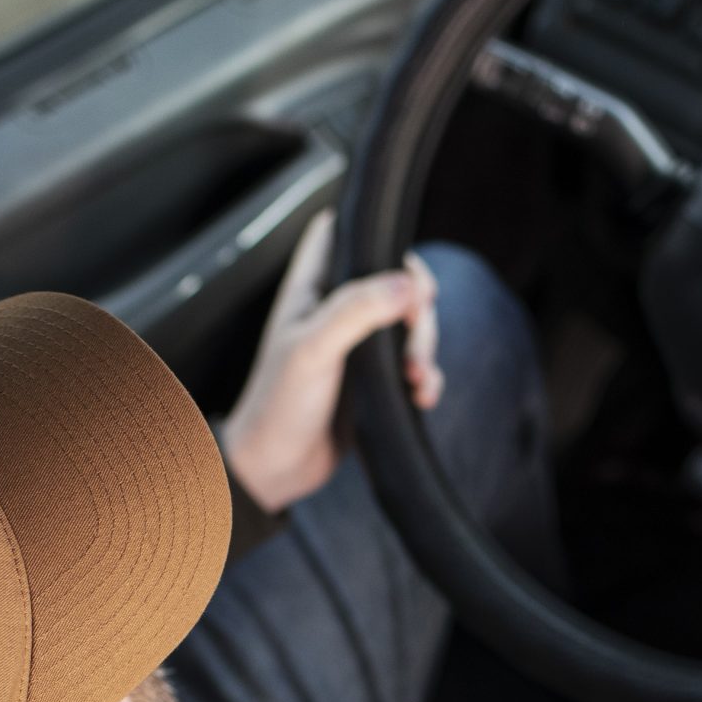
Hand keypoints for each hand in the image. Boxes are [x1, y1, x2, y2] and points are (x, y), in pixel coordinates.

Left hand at [216, 211, 441, 512]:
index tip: (399, 259)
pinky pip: (413, 366)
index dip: (371, 232)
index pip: (340, 233)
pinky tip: (421, 396)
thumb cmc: (278, 405)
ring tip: (416, 378)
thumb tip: (408, 284)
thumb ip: (357, 309)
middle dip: (417, 303)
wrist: (275, 469)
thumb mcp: (313, 349)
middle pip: (393, 279)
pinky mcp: (374, 382)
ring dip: (425, 347)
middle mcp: (336, 312)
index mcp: (312, 289)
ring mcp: (357, 347)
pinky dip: (426, 377)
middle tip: (416, 330)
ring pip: (409, 324)